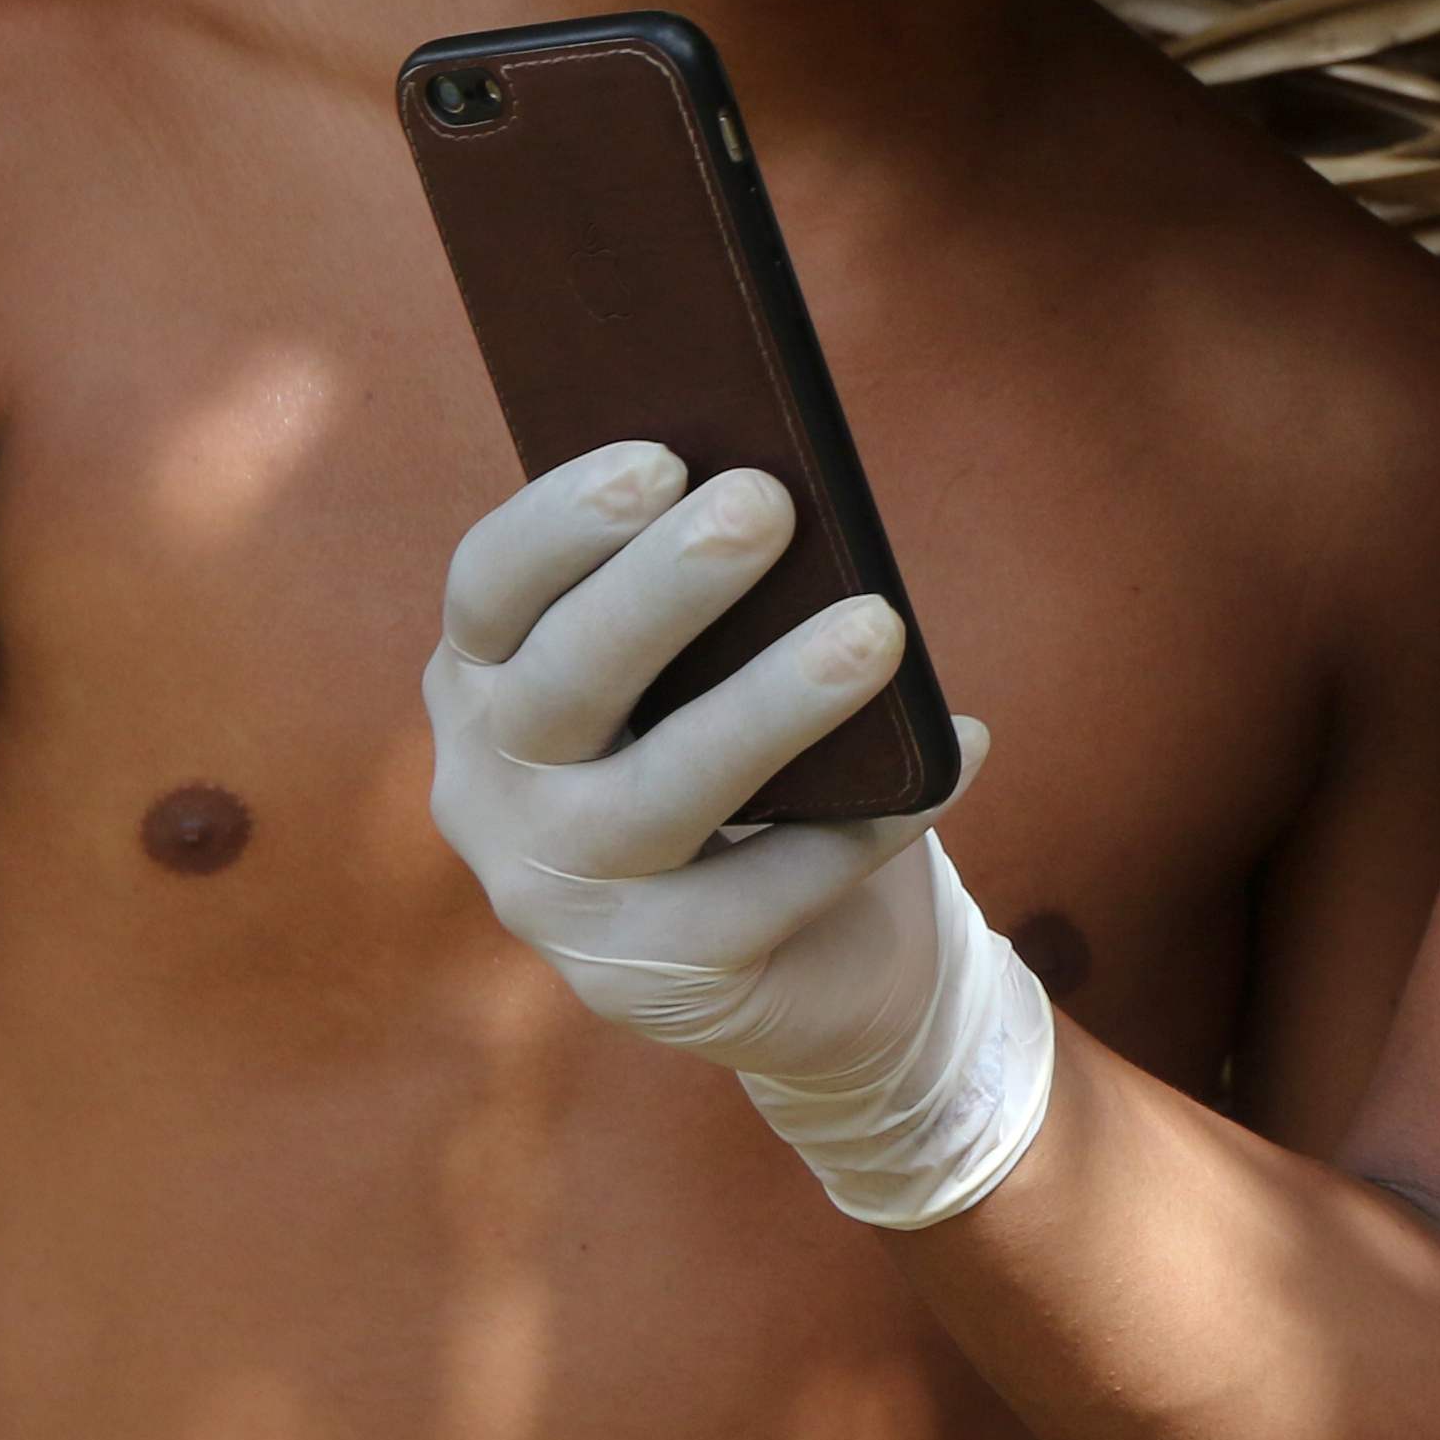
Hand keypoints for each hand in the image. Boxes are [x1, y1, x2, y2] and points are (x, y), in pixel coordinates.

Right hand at [424, 442, 1053, 1227]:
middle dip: (664, 588)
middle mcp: (493, 793)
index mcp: (489, 684)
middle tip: (766, 502)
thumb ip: (716, 595)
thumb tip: (789, 488)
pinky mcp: (656, 982)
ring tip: (875, 628)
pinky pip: (765, 894)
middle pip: (564, 682)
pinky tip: (950, 759)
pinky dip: (864, 826)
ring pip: (660, 795)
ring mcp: (564, 899)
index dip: (561, 523)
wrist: (809, 956)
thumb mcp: (709, 667)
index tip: (660, 457)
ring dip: (771, 704)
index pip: (489, 591)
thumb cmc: (752, 758)